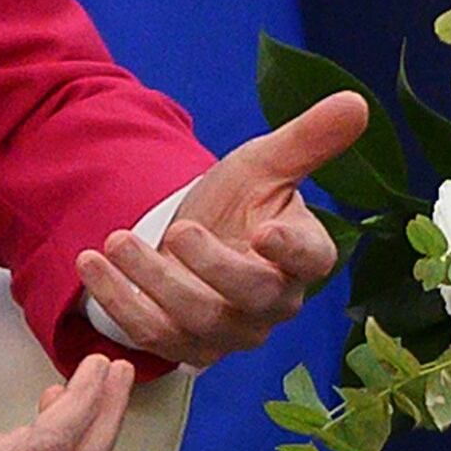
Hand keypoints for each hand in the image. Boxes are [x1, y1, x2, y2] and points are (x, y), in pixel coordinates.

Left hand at [75, 92, 366, 370]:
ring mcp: (229, 333)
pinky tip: (93, 264)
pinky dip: (118, 301)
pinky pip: (152, 336)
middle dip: (208, 267)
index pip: (309, 260)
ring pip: (193, 321)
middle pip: (248, 298)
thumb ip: (308, 138)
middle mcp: (274, 304)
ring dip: (150, 282)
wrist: (192, 237)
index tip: (264, 230)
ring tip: (115, 240)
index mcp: (305, 257)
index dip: (289, 250)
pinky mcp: (186, 348)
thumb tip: (356, 102)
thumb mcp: (266, 163)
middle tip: (178, 230)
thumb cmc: (238, 201)